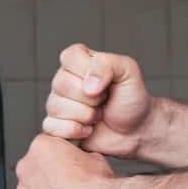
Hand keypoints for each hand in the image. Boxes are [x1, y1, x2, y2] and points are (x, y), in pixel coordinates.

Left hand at [13, 134, 116, 188]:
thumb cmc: (98, 184)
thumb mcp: (92, 156)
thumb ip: (75, 155)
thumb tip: (76, 160)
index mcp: (40, 146)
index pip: (42, 149)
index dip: (56, 161)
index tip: (65, 171)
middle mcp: (25, 166)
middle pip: (32, 171)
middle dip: (46, 180)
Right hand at [42, 44, 156, 159]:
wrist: (136, 130)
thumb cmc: (131, 98)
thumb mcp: (128, 71)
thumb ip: (108, 64)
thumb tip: (87, 86)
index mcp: (79, 61)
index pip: (70, 57)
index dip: (89, 72)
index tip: (106, 82)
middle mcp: (64, 79)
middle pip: (61, 84)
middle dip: (91, 98)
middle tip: (104, 101)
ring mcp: (58, 103)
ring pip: (56, 106)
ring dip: (85, 116)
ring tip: (98, 115)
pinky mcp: (56, 125)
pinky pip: (51, 126)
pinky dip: (74, 131)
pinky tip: (88, 130)